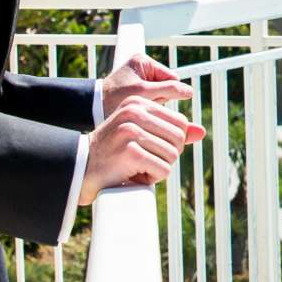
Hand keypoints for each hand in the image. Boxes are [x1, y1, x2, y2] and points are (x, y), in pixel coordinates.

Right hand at [79, 97, 204, 203]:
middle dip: (167, 155)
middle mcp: (134, 112)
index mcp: (137, 102)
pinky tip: (133, 175)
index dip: (171, 142)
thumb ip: (171, 131)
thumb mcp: (141, 134)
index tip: (151, 149)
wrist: (79, 169)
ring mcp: (132, 131)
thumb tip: (202, 132)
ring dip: (159, 168)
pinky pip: (163, 169)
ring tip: (137, 168)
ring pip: (173, 155)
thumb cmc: (113, 153)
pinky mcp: (131, 152)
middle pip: (179, 138)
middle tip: (146, 161)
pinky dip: (152, 179)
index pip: (180, 122)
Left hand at [101, 52, 194, 113]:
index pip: (171, 78)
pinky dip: (149, 109)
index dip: (168, 92)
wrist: (93, 109)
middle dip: (160, 99)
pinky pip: (153, 102)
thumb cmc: (114, 98)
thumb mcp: (143, 93)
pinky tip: (138, 112)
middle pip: (167, 87)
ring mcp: (141, 80)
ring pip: (161, 97)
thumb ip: (168, 90)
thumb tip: (190, 92)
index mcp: (143, 61)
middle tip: (145, 105)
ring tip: (139, 108)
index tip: (154, 101)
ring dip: (155, 105)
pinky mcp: (138, 92)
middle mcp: (143, 69)